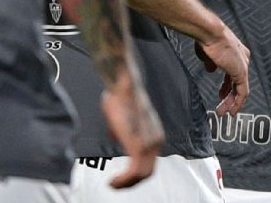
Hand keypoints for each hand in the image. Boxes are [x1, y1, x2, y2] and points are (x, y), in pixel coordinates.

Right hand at [100, 74, 163, 188]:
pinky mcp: (139, 145)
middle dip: (131, 182)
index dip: (136, 174)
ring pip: (142, 174)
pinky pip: (134, 171)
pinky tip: (113, 182)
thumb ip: (121, 131)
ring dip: (126, 183)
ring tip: (114, 185)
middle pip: (148, 172)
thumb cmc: (121, 97)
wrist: (124, 86)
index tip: (123, 178)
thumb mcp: (123, 118)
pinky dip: (123, 180)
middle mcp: (156, 141)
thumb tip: (116, 137)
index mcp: (155, 135)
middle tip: (117, 185)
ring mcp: (149, 144)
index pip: (150, 162)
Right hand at [195, 25, 250, 115]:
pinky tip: (231, 111)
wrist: (211, 33)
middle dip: (228, 95)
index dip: (227, 84)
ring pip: (240, 89)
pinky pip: (242, 92)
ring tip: (222, 112)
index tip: (221, 93)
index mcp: (236, 52)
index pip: (233, 71)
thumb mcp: (207, 54)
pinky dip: (237, 103)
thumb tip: (211, 70)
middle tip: (221, 104)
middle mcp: (242, 58)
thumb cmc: (207, 38)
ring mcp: (243, 66)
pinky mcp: (242, 73)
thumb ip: (210, 63)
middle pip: (237, 81)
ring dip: (231, 102)